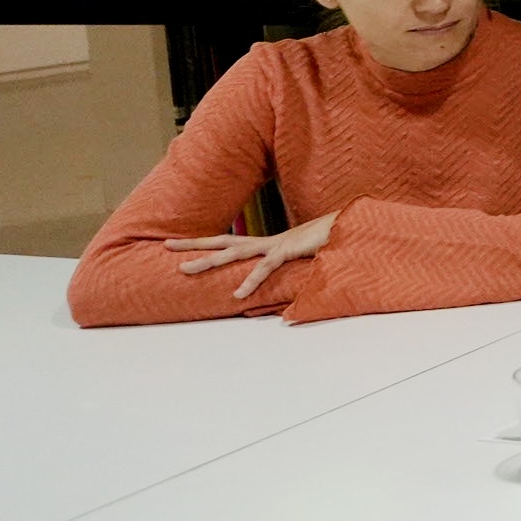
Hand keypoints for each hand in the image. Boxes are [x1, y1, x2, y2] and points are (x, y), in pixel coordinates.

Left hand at [166, 210, 337, 299]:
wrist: (354, 226)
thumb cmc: (334, 242)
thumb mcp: (309, 259)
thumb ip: (295, 270)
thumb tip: (287, 288)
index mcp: (270, 243)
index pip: (231, 241)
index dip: (208, 243)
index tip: (183, 245)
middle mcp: (268, 241)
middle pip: (223, 241)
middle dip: (194, 244)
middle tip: (166, 246)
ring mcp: (277, 244)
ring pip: (234, 252)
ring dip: (208, 261)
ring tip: (184, 269)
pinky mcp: (289, 250)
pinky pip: (265, 267)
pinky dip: (251, 281)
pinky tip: (237, 294)